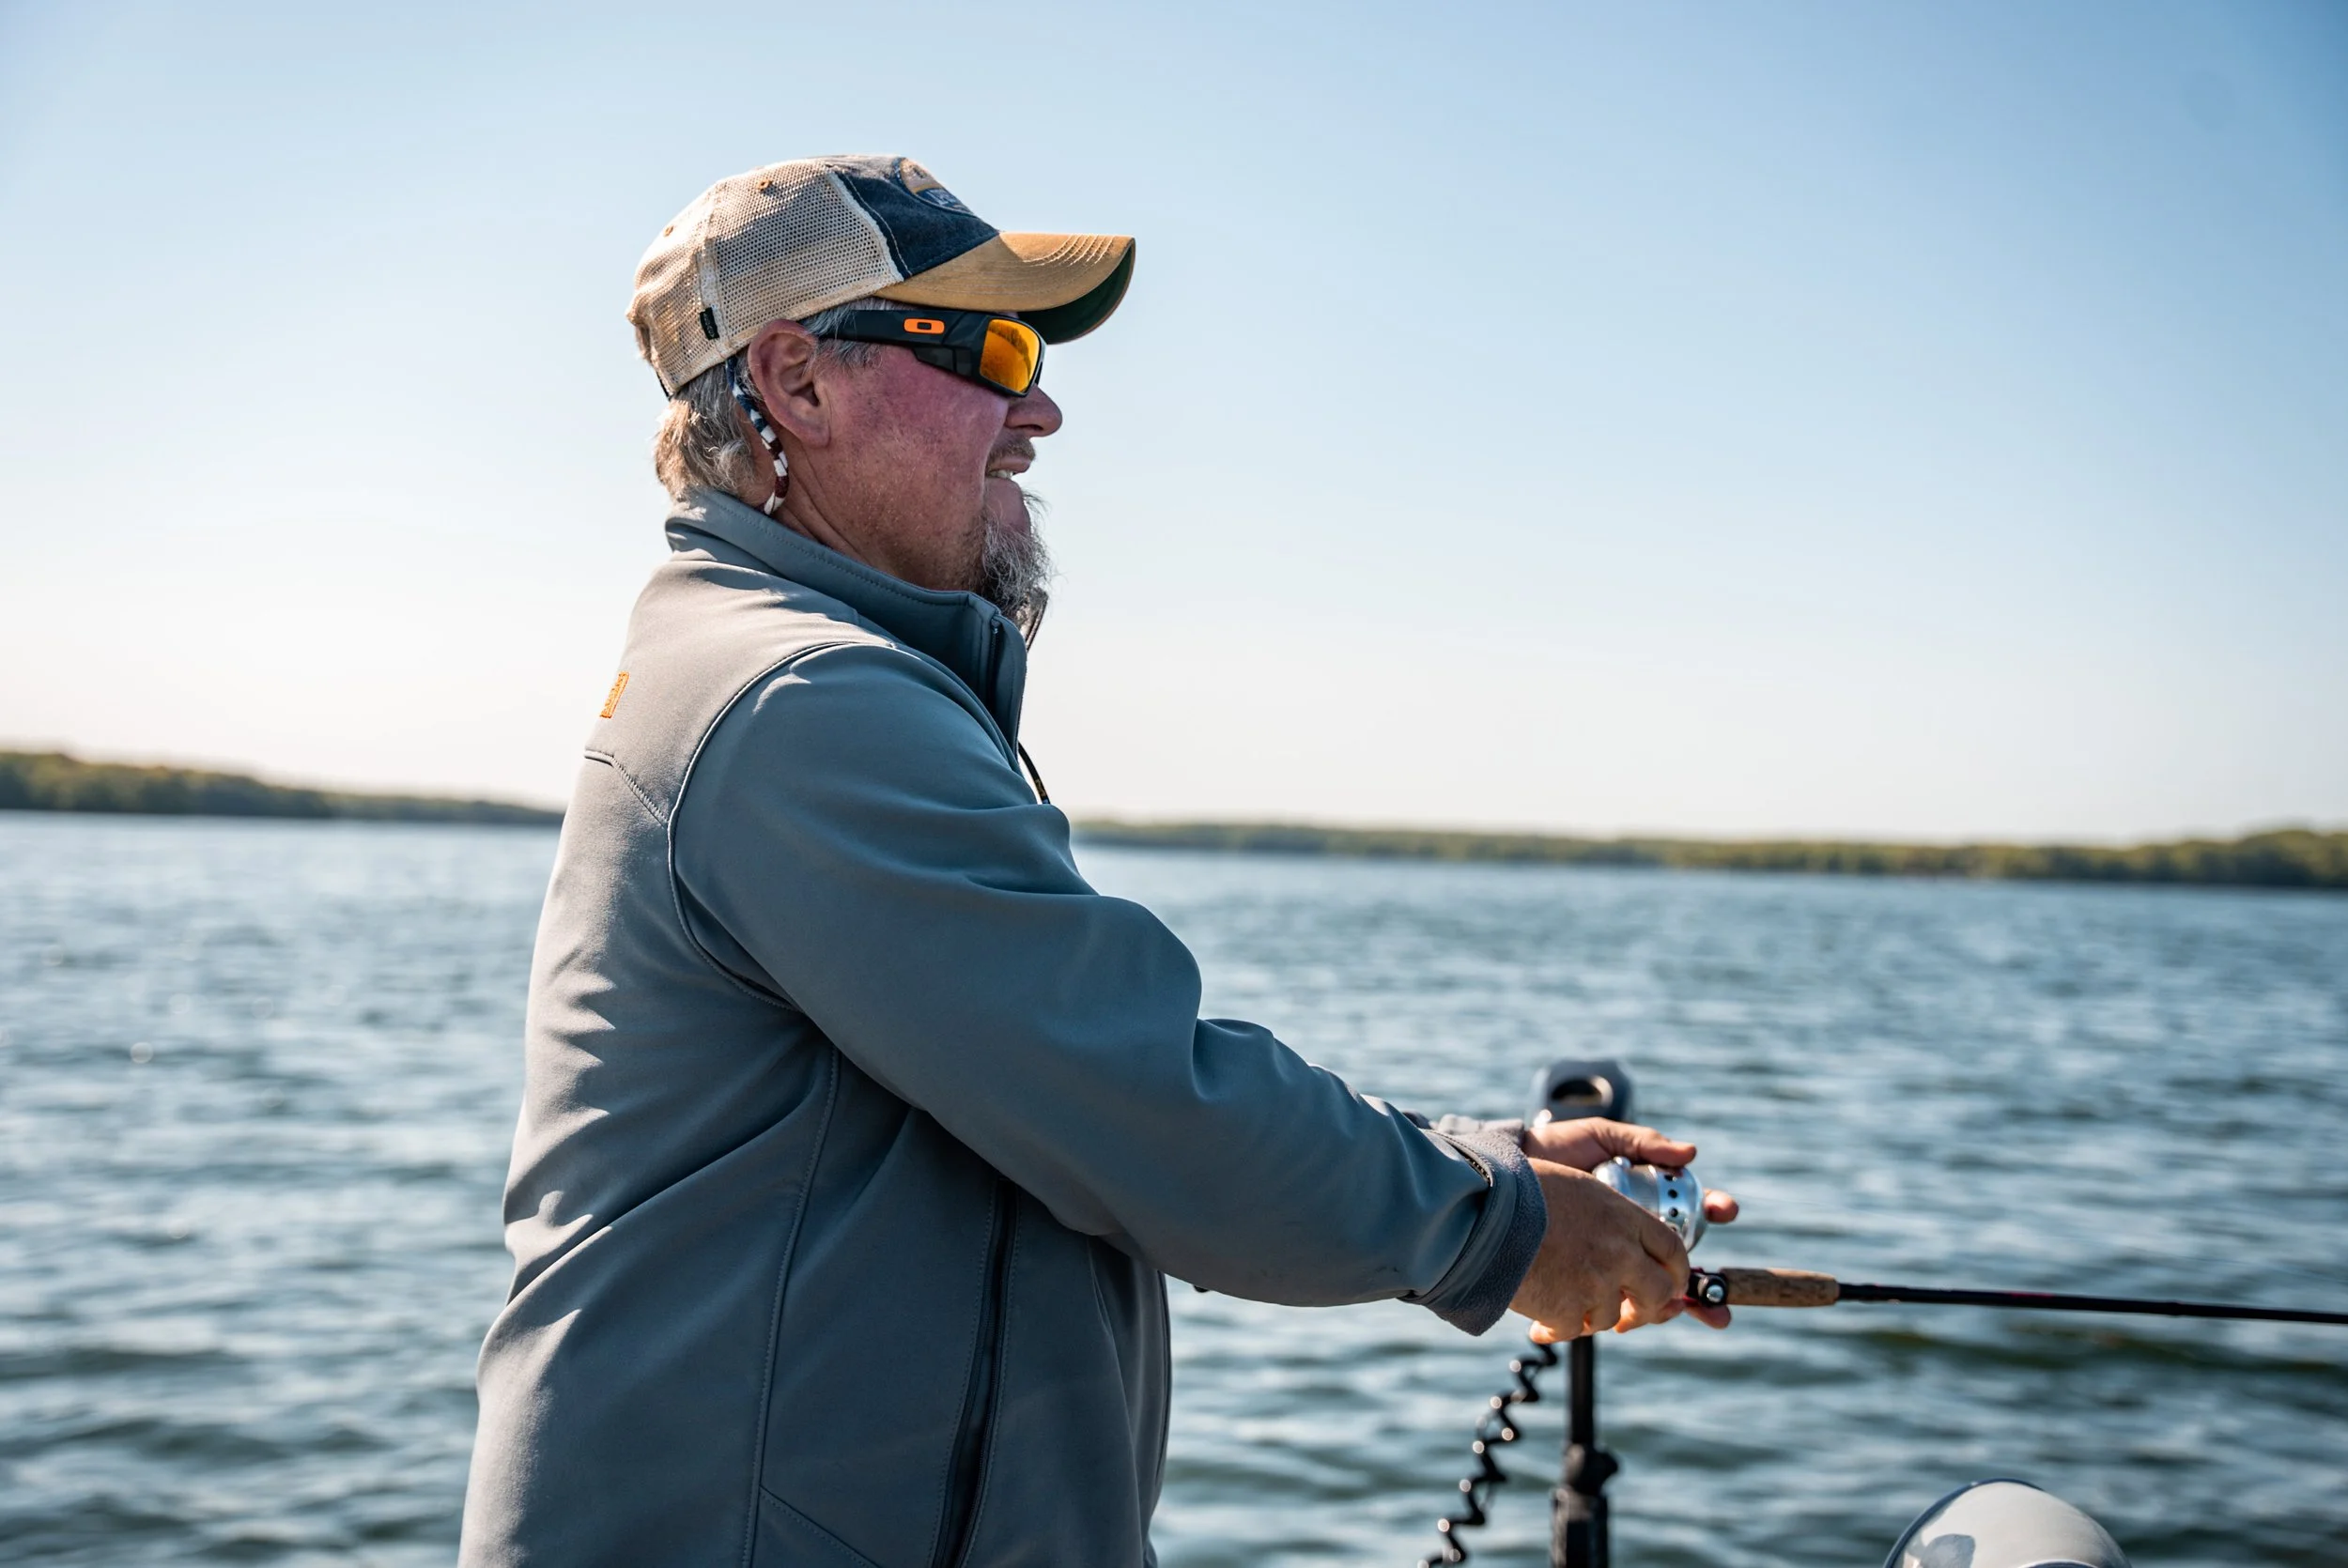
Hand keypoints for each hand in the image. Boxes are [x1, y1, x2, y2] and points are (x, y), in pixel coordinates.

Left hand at [1515, 1117, 1739, 1332]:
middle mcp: (1639, 1235)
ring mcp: (1616, 1260)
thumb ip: (1643, 1142)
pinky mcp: (1587, 1279)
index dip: (1716, 1209)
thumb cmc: (1558, 1151)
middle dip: (1705, 1284)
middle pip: (1684, 1266)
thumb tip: (1690, 1154)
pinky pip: (1612, 1304)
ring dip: (1670, 1307)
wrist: (1512, 1169)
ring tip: (1670, 1309)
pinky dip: (1624, 1316)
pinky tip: (1624, 1321)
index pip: (1694, 1208)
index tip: (1725, 1208)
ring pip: (1654, 1294)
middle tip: (1709, 1295)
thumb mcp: (1600, 1137)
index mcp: (1649, 1200)